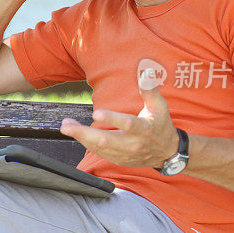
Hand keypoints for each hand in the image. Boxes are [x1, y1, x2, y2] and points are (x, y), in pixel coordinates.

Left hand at [59, 70, 178, 166]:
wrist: (167, 152)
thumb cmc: (161, 125)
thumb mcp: (159, 106)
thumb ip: (150, 90)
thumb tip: (145, 72)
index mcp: (144, 129)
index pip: (127, 124)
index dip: (112, 119)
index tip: (96, 113)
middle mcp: (132, 143)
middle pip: (105, 140)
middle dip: (83, 133)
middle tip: (66, 125)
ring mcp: (124, 154)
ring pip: (98, 148)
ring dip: (80, 137)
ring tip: (66, 126)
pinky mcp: (118, 159)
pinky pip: (98, 152)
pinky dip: (85, 142)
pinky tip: (76, 133)